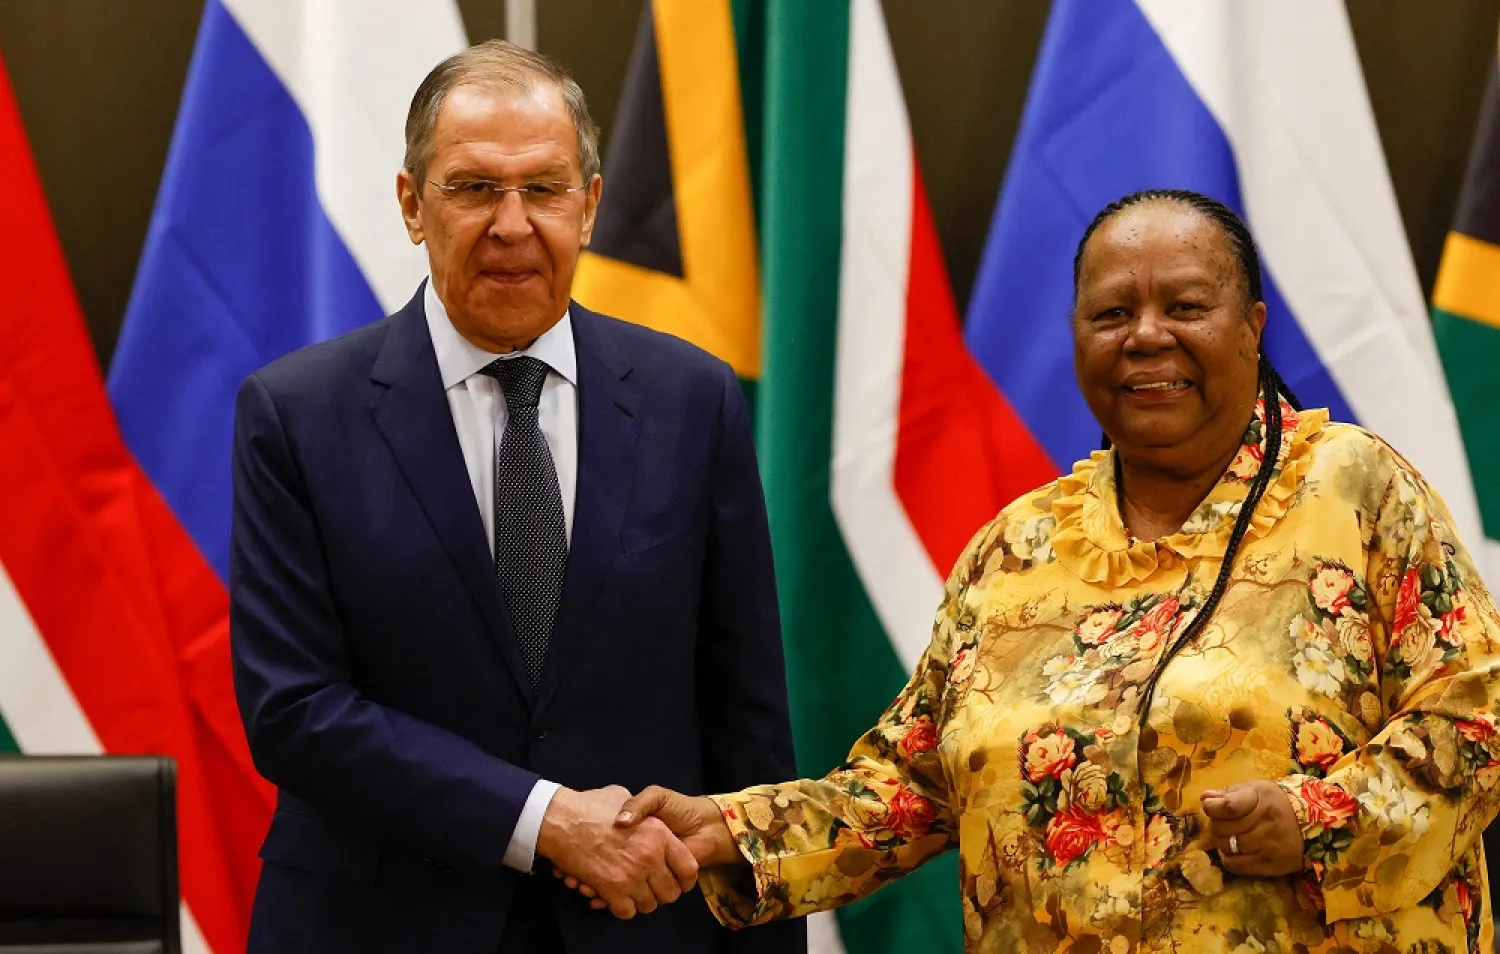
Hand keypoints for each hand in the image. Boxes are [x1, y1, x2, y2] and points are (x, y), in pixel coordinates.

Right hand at [556, 785, 741, 910]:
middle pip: (670, 893)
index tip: (677, 881)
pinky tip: (615, 897)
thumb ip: (638, 808)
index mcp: (659, 834)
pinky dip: (621, 907)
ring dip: (640, 901)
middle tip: (650, 888)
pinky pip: (626, 911)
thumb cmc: (590, 806)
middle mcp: (650, 856)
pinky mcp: (612, 889)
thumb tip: (638, 814)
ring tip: (631, 891)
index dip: (685, 879)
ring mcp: (632, 875)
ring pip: (648, 905)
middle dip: (660, 893)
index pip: (688, 868)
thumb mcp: (623, 796)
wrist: (562, 819)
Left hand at [1201, 780, 1304, 876]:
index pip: (1228, 806)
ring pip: (1227, 847)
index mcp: (1260, 799)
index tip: (1210, 806)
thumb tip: (1204, 798)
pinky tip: (1232, 851)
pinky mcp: (1270, 865)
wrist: (1313, 824)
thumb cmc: (1276, 803)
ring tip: (1230, 836)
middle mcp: (1265, 824)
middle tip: (1224, 822)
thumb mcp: (1255, 790)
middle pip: (1222, 828)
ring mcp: (1268, 846)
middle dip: (1217, 824)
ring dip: (1223, 842)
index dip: (1213, 808)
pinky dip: (1228, 859)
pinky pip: (1236, 866)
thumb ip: (1228, 794)